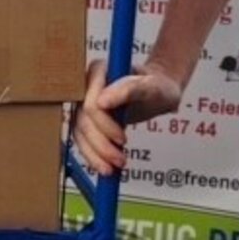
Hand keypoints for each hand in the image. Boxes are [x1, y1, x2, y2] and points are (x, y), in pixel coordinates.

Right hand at [71, 61, 183, 175]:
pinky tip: (105, 166)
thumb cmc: (157, 87)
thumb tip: (101, 102)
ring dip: (94, 154)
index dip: (103, 125)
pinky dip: (92, 155)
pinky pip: (82, 138)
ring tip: (113, 168)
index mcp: (98, 71)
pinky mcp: (87, 118)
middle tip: (120, 160)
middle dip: (100, 144)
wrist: (159, 92)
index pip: (90, 104)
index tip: (122, 139)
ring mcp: (84, 101)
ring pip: (79, 132)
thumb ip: (128, 89)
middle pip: (82, 120)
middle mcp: (86, 85)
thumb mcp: (150, 87)